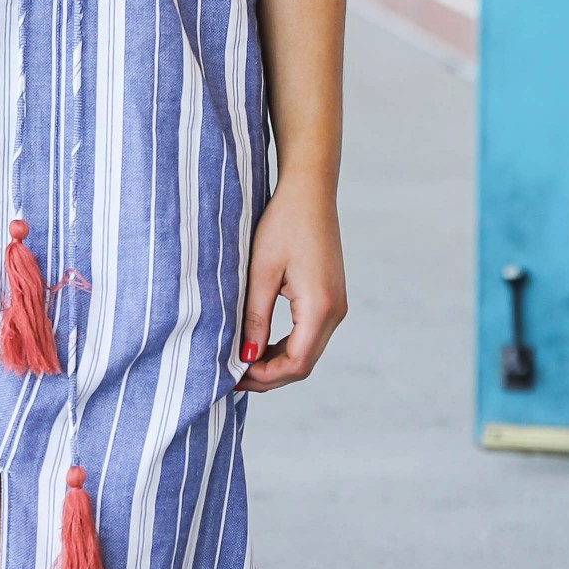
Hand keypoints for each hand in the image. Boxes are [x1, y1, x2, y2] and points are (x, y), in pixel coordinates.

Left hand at [237, 172, 346, 389]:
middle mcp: (335, 311)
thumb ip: (255, 317)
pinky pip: (310, 335)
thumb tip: (247, 356)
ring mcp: (336, 305)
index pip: (295, 364)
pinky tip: (260, 343)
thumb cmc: (284, 223)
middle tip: (233, 375)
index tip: (234, 375)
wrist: (310, 191)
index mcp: (319, 307)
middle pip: (303, 364)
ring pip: (307, 351)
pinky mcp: (330, 298)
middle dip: (268, 375)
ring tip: (242, 360)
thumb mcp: (261, 271)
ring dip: (276, 362)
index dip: (264, 377)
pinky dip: (286, 346)